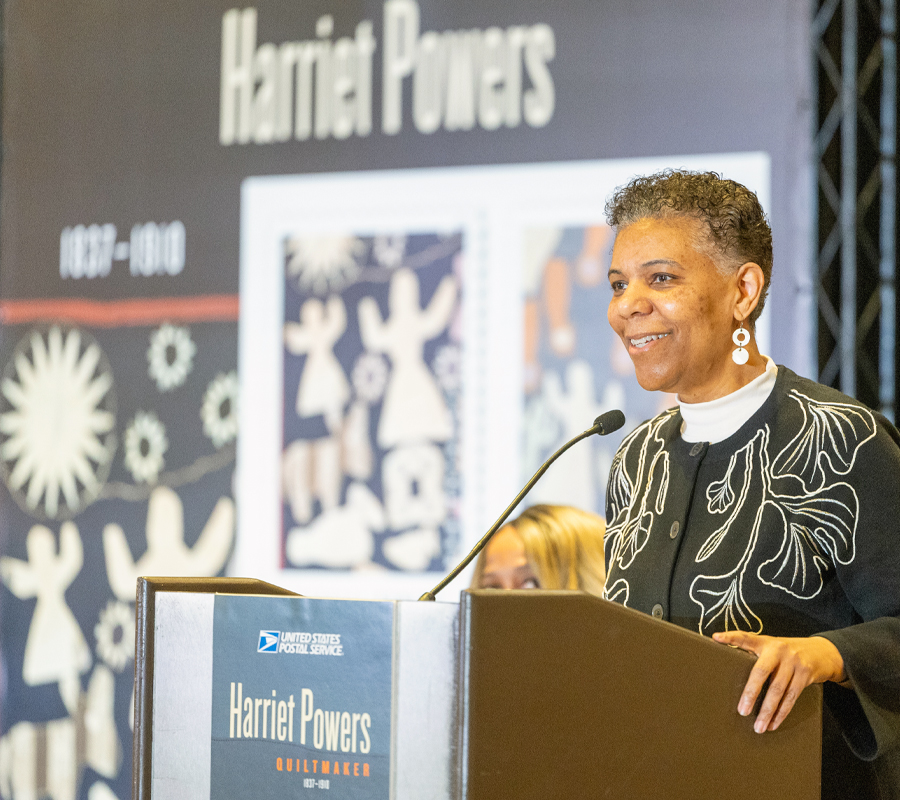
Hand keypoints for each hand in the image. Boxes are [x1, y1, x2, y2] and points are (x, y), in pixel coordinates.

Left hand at [712, 631, 846, 732]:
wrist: (824, 652)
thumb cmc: (789, 652)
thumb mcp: (773, 647)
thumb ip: (756, 654)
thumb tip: (733, 670)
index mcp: (766, 642)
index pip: (746, 637)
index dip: (731, 637)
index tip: (717, 638)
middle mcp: (778, 650)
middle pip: (761, 672)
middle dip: (751, 693)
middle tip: (742, 711)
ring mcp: (793, 662)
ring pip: (778, 690)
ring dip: (768, 711)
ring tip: (758, 727)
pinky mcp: (805, 675)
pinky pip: (791, 697)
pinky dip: (781, 713)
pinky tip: (773, 723)